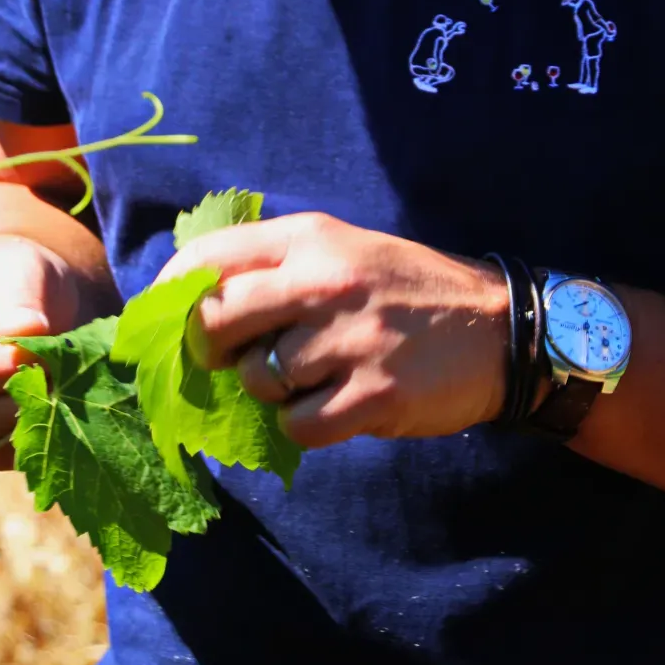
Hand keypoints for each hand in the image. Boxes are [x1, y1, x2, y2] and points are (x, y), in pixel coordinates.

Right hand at [0, 234, 88, 468]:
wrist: (23, 303)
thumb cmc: (14, 277)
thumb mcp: (19, 270)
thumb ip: (18, 300)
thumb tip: (27, 332)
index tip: (41, 356)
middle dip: (18, 400)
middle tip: (59, 373)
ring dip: (27, 421)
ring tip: (58, 386)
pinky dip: (28, 439)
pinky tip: (52, 409)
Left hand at [164, 214, 508, 449]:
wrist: (498, 329)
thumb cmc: (406, 288)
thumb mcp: (343, 249)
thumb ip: (277, 264)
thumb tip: (195, 300)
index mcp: (311, 239)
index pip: (209, 256)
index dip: (172, 293)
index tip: (166, 319)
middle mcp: (324, 281)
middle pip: (216, 319)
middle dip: (209, 347)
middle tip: (227, 358)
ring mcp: (349, 339)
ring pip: (258, 378)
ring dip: (269, 389)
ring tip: (307, 377)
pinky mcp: (373, 394)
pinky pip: (299, 425)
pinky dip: (304, 425)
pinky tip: (332, 406)